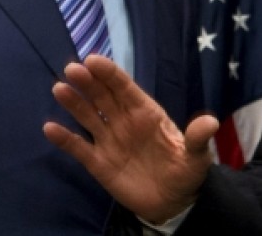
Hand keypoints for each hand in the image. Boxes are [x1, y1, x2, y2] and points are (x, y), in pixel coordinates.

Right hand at [44, 55, 219, 223]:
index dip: (110, 74)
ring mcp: (110, 140)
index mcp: (146, 113)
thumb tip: (211, 122)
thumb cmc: (185, 171)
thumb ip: (198, 139)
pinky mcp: (99, 163)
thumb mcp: (197, 156)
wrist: (173, 202)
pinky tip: (50, 128)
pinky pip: (79, 147)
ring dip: (74, 103)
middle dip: (88, 82)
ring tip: (59, 89)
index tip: (94, 60)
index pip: (125, 88)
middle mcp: (124, 121)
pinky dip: (65, 139)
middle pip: (103, 97)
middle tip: (72, 69)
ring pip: (88, 116)